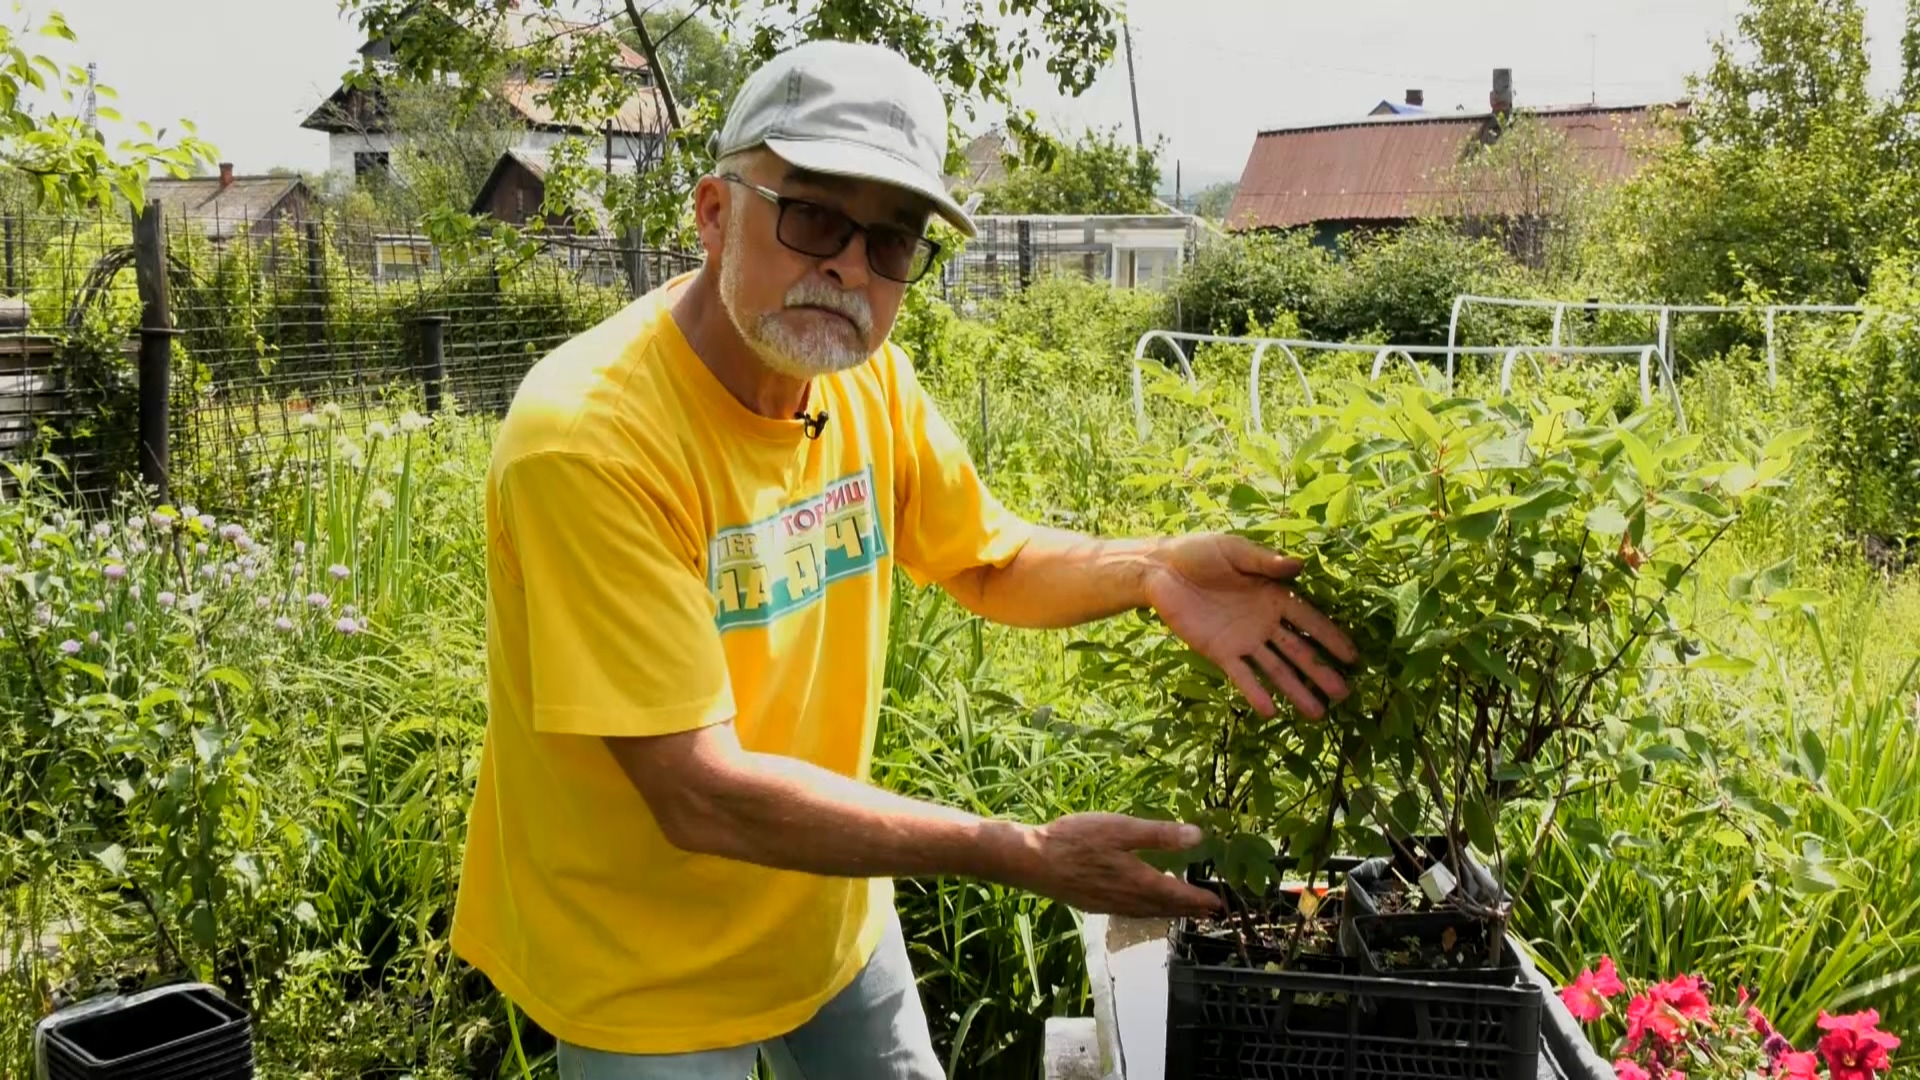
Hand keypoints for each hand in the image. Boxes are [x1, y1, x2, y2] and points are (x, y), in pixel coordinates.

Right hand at [1009, 813, 1224, 918]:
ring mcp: (1111, 906)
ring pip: (1149, 913)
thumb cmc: (1077, 839)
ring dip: (1170, 912)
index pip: (1179, 895)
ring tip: (1183, 910)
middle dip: (1189, 909)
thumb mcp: (1121, 828)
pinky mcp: (1095, 905)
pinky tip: (1144, 904)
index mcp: (1139, 882)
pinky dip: (1148, 911)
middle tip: (1209, 910)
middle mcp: (1129, 900)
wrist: (1034, 861)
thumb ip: (1160, 835)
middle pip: (1166, 908)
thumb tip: (1199, 837)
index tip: (1218, 903)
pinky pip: (1133, 913)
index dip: (1200, 899)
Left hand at [1143, 534, 1357, 718]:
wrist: (1160, 570)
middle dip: (1320, 671)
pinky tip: (1271, 711)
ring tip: (1318, 713)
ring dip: (1295, 690)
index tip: (1353, 658)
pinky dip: (1255, 692)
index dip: (1331, 638)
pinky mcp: (1219, 652)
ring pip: (1275, 669)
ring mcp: (1243, 640)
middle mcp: (1263, 622)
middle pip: (1297, 651)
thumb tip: (1299, 565)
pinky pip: (1241, 675)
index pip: (1309, 620)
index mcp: (1273, 595)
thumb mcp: (1234, 550)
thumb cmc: (1199, 553)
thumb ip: (1265, 562)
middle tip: (1344, 694)